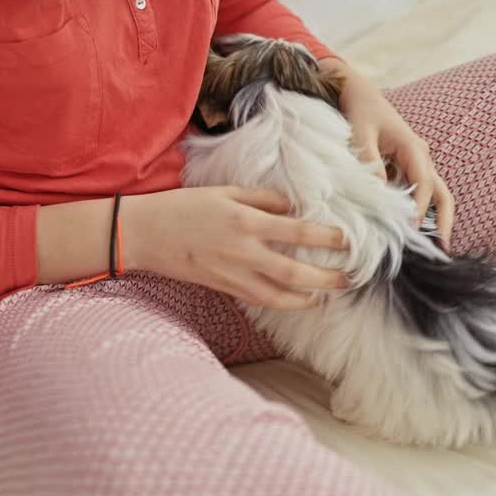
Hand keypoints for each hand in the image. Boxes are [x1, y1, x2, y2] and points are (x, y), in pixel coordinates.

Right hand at [121, 186, 348, 309]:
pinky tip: (298, 301)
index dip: (327, 237)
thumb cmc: (185, 206)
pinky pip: (260, 300)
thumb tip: (295, 206)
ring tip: (328, 295)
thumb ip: (263, 198)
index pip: (297, 232)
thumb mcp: (225, 191)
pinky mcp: (224, 288)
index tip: (348, 238)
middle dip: (326, 278)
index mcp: (246, 223)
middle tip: (349, 278)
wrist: (145, 233)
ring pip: (280, 296)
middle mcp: (244, 253)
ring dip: (308, 298)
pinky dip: (283, 303)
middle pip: (296, 273)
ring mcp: (234, 276)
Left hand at [321, 58, 456, 249]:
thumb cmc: (359, 111)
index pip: (423, 185)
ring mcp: (417, 162)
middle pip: (442, 194)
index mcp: (413, 148)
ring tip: (432, 247)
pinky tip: (411, 231)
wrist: (357, 92)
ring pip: (435, 194)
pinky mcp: (408, 166)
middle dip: (443, 221)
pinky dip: (420, 211)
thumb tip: (380, 195)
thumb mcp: (360, 135)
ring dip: (435, 219)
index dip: (419, 209)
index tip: (409, 230)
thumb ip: (370, 163)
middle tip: (442, 249)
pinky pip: (420, 192)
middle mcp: (422, 156)